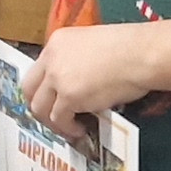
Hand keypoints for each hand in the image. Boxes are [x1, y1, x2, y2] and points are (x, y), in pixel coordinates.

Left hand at [23, 22, 157, 126]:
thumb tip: (78, 82)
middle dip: (39, 106)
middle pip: (29, 89)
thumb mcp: (94, 45)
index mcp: (58, 41)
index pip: (38, 68)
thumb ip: (78, 60)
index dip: (43, 88)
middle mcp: (52, 58)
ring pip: (40, 108)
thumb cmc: (130, 48)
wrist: (141, 53)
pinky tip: (80, 129)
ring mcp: (58, 78)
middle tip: (52, 117)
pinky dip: (68, 128)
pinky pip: (60, 119)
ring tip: (69, 127)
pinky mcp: (69, 97)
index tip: (51, 99)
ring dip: (53, 121)